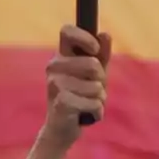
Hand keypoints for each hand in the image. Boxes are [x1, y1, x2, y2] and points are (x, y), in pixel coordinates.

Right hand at [40, 25, 110, 148]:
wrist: (63, 128)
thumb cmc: (80, 96)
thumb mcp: (94, 74)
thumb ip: (101, 54)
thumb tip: (105, 34)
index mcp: (61, 55)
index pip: (67, 31)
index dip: (85, 38)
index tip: (94, 49)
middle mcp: (54, 66)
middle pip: (93, 64)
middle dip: (101, 80)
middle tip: (92, 89)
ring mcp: (55, 84)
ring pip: (96, 87)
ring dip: (99, 98)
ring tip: (87, 102)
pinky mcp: (61, 103)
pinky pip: (95, 103)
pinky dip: (97, 111)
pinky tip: (86, 114)